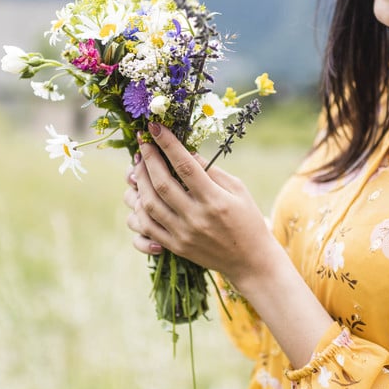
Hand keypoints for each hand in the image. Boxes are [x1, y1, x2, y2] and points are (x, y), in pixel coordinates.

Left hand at [126, 122, 274, 287]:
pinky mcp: (175, 247)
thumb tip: (186, 150)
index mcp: (214, 200)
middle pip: (162, 184)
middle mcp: (196, 218)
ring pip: (149, 205)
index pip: (185, 166)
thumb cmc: (247, 219)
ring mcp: (183, 235)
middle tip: (143, 143)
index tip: (155, 127)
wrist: (250, 261)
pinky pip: (147, 228)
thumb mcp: (237, 189)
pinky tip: (138, 194)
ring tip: (138, 166)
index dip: (168, 144)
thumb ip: (211, 170)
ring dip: (139, 182)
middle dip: (148, 159)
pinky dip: (138, 209)